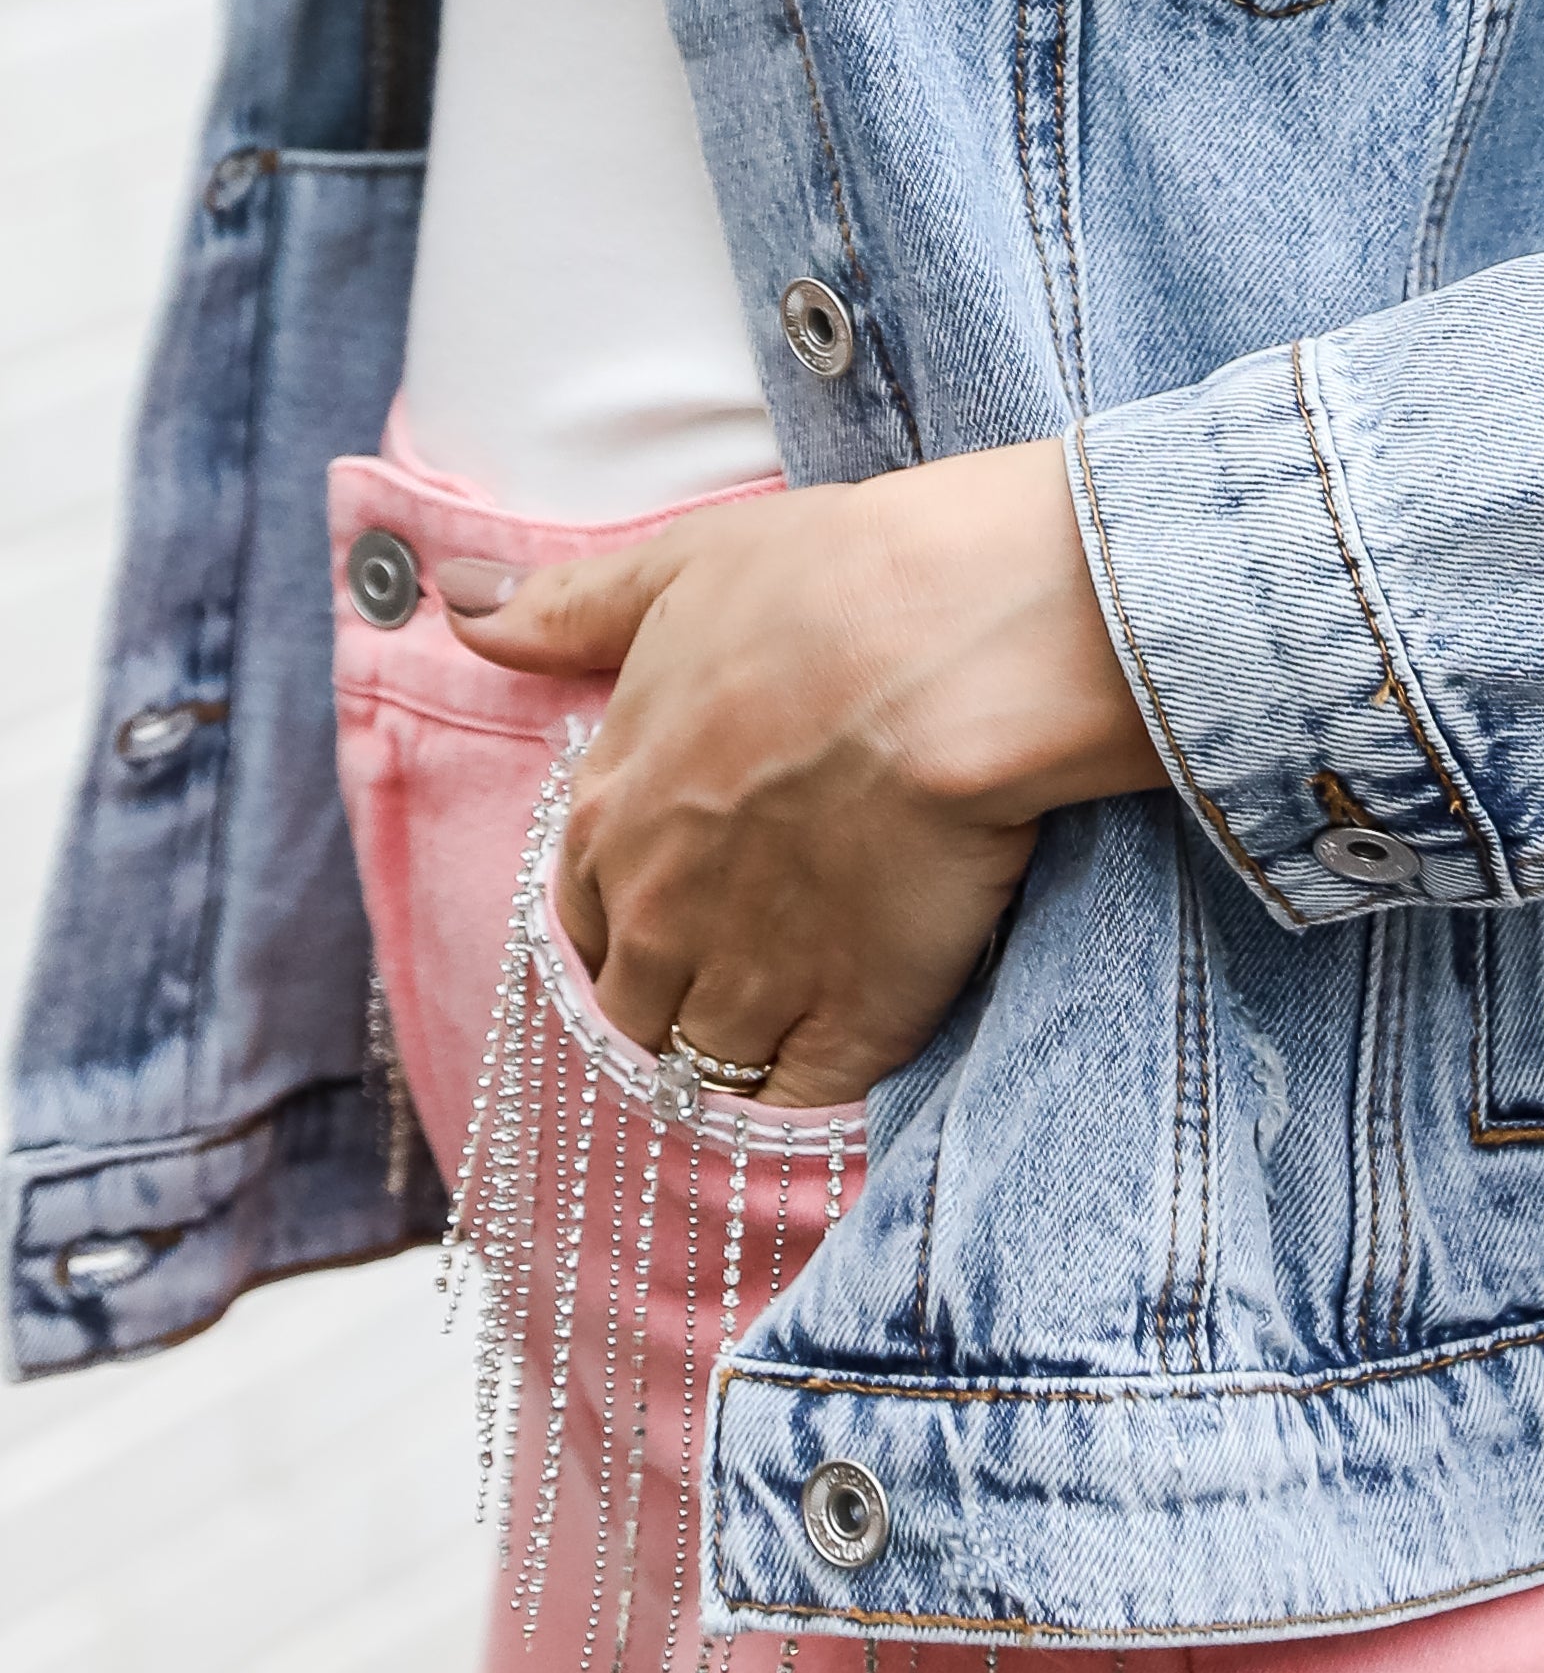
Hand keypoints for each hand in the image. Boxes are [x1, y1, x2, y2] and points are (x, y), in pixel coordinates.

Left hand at [437, 438, 1162, 1106]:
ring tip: (796, 1006)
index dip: (628, 911)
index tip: (682, 893)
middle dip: (673, 991)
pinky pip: (793, 1104)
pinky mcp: (848, 1024)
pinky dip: (800, 1094)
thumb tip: (460, 601)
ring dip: (734, 1047)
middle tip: (748, 954)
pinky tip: (833, 1055)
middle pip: (633, 1006)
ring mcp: (747, 980)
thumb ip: (565, 609)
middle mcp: (656, 917)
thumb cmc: (827, 587)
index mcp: (608, 816)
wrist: (954, 646)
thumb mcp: (677, 568)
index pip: (582, 915)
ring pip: (705, 1063)